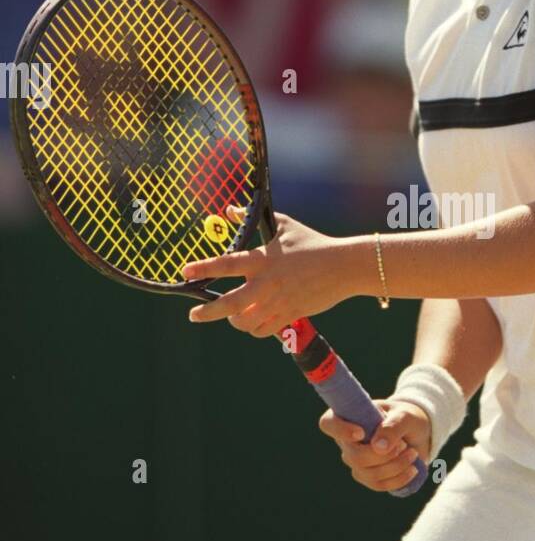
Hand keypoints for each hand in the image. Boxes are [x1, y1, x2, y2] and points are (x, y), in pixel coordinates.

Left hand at [181, 206, 352, 334]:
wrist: (343, 267)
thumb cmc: (312, 243)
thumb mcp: (284, 225)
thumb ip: (252, 219)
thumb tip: (229, 210)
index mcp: (263, 259)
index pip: (226, 264)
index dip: (204, 268)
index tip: (185, 272)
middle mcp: (267, 282)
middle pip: (230, 304)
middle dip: (207, 312)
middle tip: (194, 315)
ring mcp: (278, 301)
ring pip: (245, 322)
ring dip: (234, 321)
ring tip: (232, 317)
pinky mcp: (290, 314)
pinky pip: (264, 330)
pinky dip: (254, 329)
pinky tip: (252, 323)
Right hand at [318, 398, 431, 493]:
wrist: (417, 432)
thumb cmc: (406, 417)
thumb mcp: (405, 415)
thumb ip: (392, 427)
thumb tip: (378, 447)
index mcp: (349, 417)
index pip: (328, 423)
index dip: (340, 430)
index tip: (361, 433)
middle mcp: (347, 441)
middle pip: (354, 457)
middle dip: (384, 456)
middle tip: (403, 444)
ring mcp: (356, 461)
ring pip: (368, 474)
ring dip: (395, 466)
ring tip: (412, 453)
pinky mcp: (369, 476)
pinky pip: (378, 485)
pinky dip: (399, 479)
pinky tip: (412, 469)